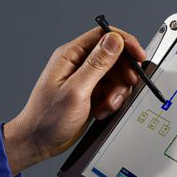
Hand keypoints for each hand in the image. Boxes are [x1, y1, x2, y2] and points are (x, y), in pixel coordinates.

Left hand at [3, 26, 145, 175]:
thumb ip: (97, 64)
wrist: (38, 141)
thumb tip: (114, 40)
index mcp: (70, 55)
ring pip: (115, 75)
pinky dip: (112, 101)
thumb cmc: (48, 117)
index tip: (138, 55)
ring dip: (117, 91)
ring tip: (107, 105)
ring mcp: (85, 79)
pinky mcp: (90, 93)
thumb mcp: (76, 91)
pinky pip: (111, 90)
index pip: (103, 35)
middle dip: (124, 72)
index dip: (124, 42)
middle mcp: (78, 63)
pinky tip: (102, 111)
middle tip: (127, 85)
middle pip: (114, 56)